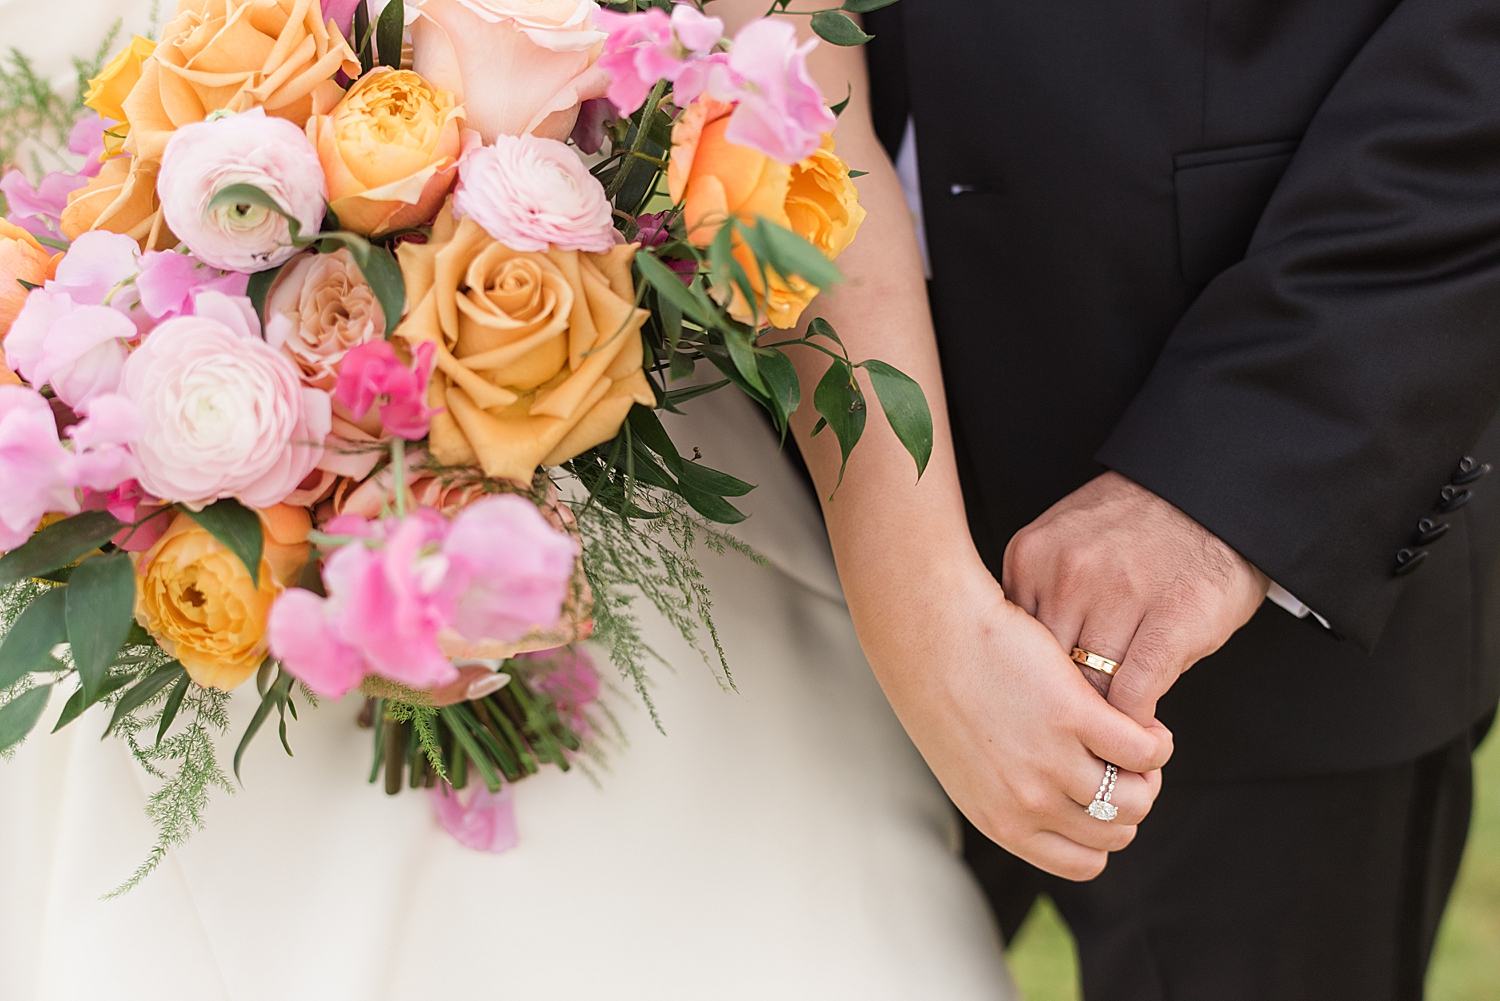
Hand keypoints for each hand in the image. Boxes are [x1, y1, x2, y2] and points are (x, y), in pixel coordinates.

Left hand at [858, 560, 1172, 880]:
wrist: (928, 633)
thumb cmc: (945, 690)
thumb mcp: (968, 766)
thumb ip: (1011, 795)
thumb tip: (1068, 805)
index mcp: (1001, 821)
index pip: (1084, 863)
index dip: (1104, 831)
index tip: (1103, 796)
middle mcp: (1026, 803)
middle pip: (1116, 832)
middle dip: (1130, 799)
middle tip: (1123, 760)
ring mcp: (1050, 762)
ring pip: (1137, 796)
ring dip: (1148, 771)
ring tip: (1137, 737)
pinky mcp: (1072, 715)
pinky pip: (1144, 749)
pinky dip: (1155, 738)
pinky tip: (1141, 716)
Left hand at [1003, 471, 1269, 726]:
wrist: (1211, 494)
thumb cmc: (1135, 527)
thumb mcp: (1064, 542)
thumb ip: (1034, 592)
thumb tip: (1015, 663)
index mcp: (1031, 557)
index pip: (1010, 642)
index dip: (1025, 681)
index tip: (1036, 706)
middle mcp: (1066, 575)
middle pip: (1044, 670)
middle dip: (1058, 707)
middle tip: (1069, 736)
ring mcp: (1118, 596)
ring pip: (1088, 689)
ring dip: (1100, 720)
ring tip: (1107, 740)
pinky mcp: (1171, 620)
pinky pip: (1133, 695)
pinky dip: (1135, 721)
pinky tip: (1142, 726)